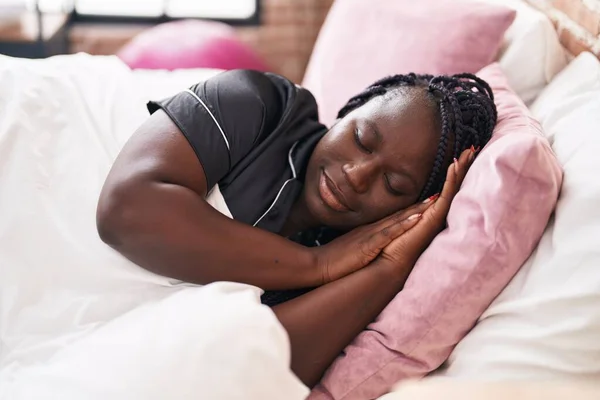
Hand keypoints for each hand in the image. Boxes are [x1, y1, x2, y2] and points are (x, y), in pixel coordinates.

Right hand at [310, 199, 435, 284]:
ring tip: (434, 200)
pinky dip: (403, 225)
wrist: (318, 264)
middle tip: (440, 193)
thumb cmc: (334, 258)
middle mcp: (373, 229)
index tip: (429, 201)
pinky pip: (388, 234)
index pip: (395, 217)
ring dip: (415, 210)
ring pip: (397, 220)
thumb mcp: (353, 247)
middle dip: (420, 205)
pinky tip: (416, 219)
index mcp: (370, 231)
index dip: (412, 209)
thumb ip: (364, 242)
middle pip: (400, 214)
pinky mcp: (368, 245)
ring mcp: (370, 236)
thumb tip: (373, 244)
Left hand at [379, 147, 474, 273]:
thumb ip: (409, 213)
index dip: (455, 173)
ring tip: (469, 151)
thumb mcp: (400, 222)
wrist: (387, 264)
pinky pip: (445, 196)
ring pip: (454, 189)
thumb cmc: (391, 246)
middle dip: (464, 167)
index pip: (446, 189)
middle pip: (455, 187)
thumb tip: (414, 202)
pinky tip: (455, 166)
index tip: (461, 156)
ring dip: (461, 169)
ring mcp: (437, 217)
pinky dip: (451, 181)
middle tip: (473, 147)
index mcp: (430, 214)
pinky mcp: (432, 220)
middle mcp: (438, 215)